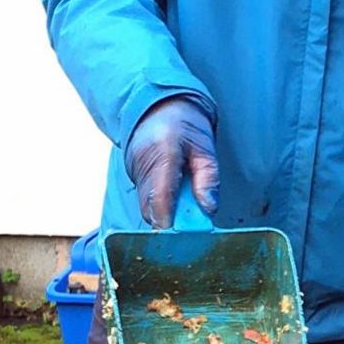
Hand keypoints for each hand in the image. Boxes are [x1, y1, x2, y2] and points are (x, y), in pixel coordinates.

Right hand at [124, 97, 218, 227]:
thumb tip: (209, 208)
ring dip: (167, 217)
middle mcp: (143, 166)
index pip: (161, 196)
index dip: (172, 221)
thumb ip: (208, 177)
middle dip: (172, 224)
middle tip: (194, 229)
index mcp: (163, 153)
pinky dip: (162, 209)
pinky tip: (176, 204)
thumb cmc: (184, 123)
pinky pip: (146, 203)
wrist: (156, 106)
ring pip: (148, 209)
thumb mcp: (204, 146)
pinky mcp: (135, 179)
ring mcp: (135, 173)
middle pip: (152, 209)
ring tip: (187, 212)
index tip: (187, 237)